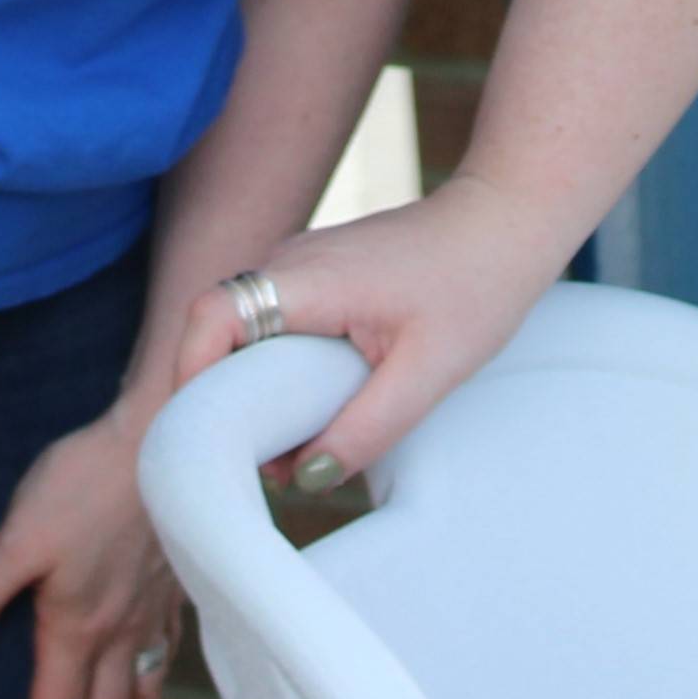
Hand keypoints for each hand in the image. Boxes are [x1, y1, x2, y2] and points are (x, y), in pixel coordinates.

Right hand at [174, 172, 565, 492]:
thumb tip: (307, 478)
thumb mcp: (429, 372)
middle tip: (264, 465)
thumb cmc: (476, 285)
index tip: (202, 437)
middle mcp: (291, 263)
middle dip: (224, 402)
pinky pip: (276, 325)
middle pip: (219, 332)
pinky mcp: (320, 276)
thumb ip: (366, 428)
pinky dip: (281, 371)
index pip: (212, 316)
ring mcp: (303, 264)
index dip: (191, 376)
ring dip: (256, 390)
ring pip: (246, 331)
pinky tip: (319, 410)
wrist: (507, 221)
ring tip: (296, 449)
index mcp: (309, 279)